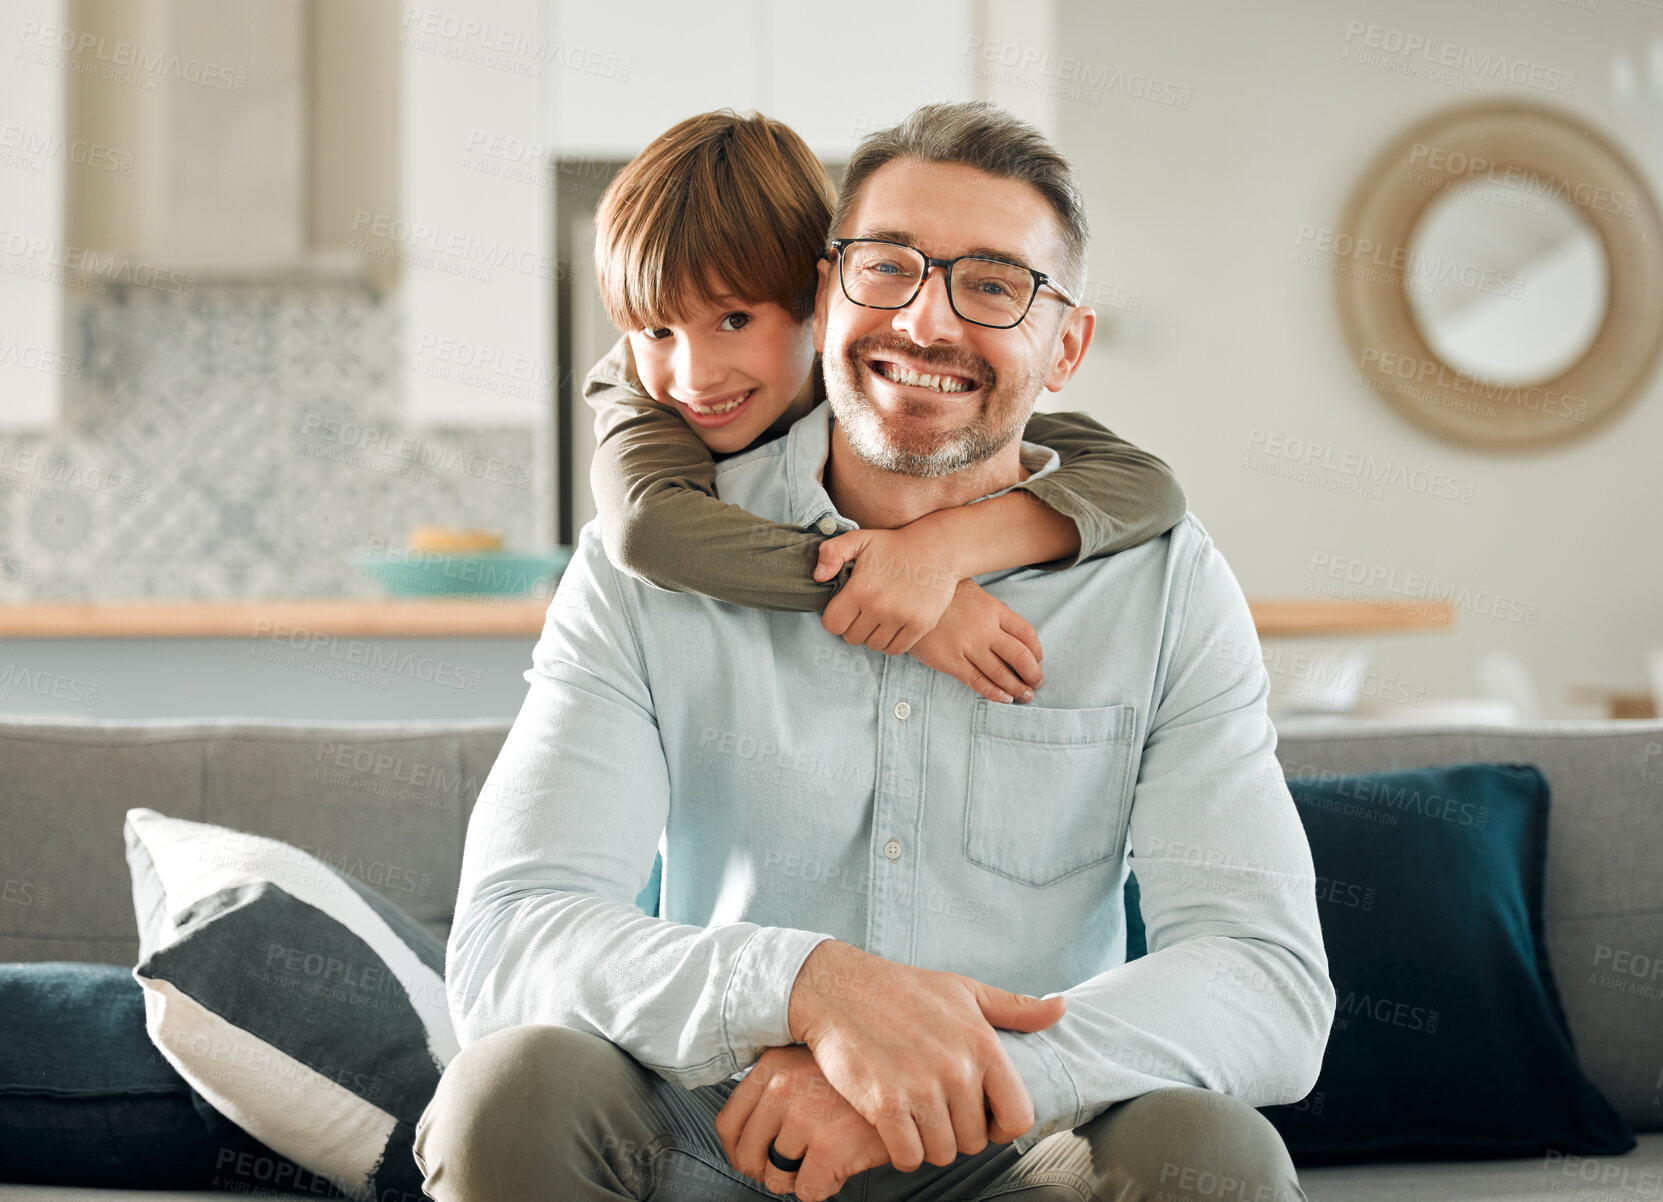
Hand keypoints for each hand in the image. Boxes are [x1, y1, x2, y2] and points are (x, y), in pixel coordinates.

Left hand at [715, 1044, 889, 1201]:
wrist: (909, 1085)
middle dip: (768, 1171)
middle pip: (747, 1155)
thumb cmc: (859, 1082)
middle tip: (792, 1168)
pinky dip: (824, 1188)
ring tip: (822, 1161)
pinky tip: (839, 1167)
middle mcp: (783, 1086)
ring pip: (776, 1178)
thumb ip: (776, 1092)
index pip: (728, 1123)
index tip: (754, 1161)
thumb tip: (747, 1141)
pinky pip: (807, 1191)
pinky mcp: (829, 1146)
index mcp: (773, 1066)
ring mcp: (805, 1116)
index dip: (738, 1152)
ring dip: (799, 1180)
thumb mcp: (808, 1068)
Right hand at [785, 940, 1065, 1172]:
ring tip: (916, 1117)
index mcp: (982, 1045)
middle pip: (975, 1140)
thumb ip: (1015, 1007)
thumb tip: (1060, 1009)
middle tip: (937, 1110)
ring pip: (942, 1152)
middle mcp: (956, 1069)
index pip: (1019, 1117)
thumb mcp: (964, 990)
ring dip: (929, 1142)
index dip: (1002, 1126)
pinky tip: (894, 1125)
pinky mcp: (884, 1104)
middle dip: (958, 1132)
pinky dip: (902, 1149)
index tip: (982, 1117)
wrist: (839, 988)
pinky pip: (908, 1155)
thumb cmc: (903, 989)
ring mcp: (920, 1089)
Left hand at [816, 528, 959, 654]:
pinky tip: (892, 625)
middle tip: (864, 609)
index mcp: (860, 590)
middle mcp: (879, 608)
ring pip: (873, 645)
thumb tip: (818, 577)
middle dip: (853, 625)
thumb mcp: (859, 539)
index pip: (832, 624)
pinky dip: (890, 642)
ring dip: (872, 634)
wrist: (938, 549)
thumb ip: (831, 552)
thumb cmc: (894, 545)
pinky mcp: (920, 626)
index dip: (835, 617)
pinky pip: (895, 649)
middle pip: (852, 637)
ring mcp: (901, 619)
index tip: (845, 607)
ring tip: (879, 615)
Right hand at [908, 579, 1042, 703]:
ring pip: (1001, 673)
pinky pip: (978, 682)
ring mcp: (968, 646)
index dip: (1037, 651)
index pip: (1026, 634)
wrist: (907, 598)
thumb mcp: (972, 590)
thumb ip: (991, 609)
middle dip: (1033, 674)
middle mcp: (985, 628)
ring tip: (1024, 696)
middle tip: (1036, 683)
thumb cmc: (940, 593)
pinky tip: (1004, 698)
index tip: (1038, 661)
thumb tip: (1008, 628)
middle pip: (1020, 656)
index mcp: (993, 609)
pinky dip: (994, 693)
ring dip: (1017, 688)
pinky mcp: (950, 661)